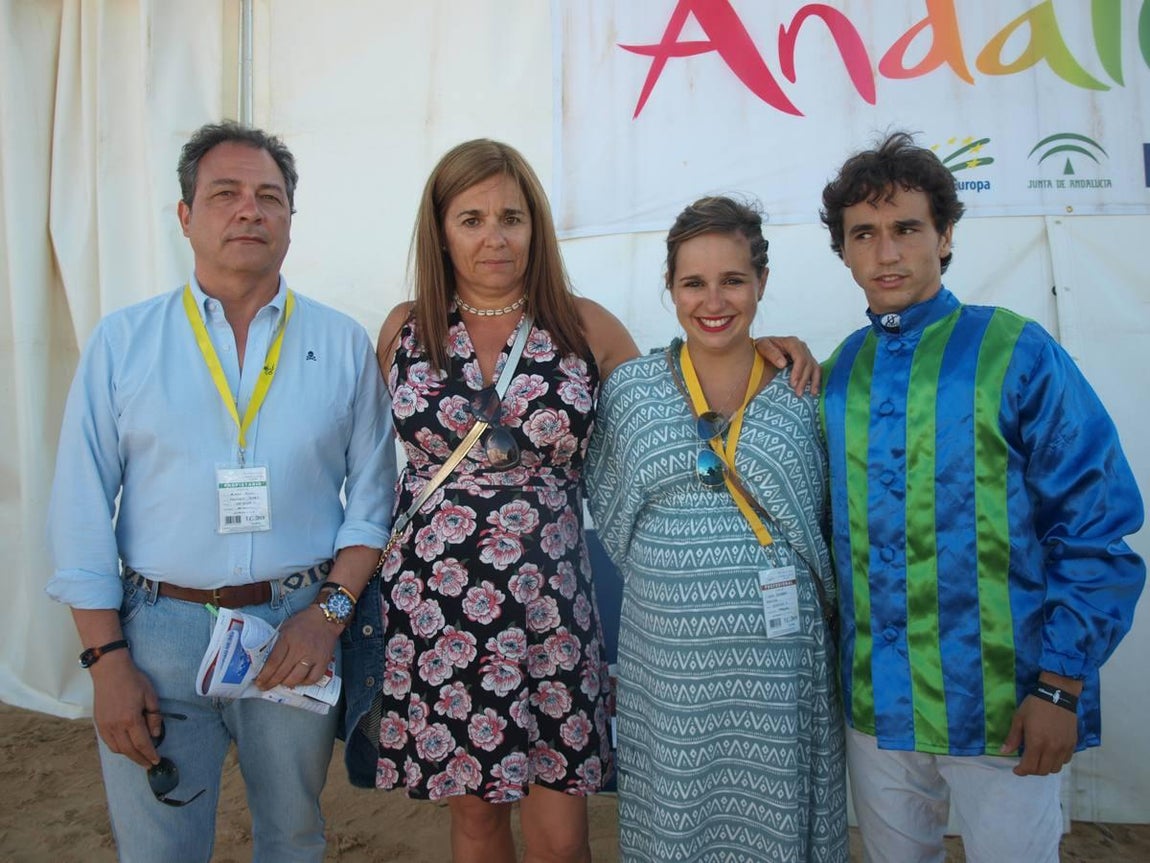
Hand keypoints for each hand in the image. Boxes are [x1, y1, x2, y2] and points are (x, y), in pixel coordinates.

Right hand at [90, 651, 161, 767]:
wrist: (110, 671)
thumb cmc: (133, 681)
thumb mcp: (150, 696)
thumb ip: (154, 717)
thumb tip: (155, 734)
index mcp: (131, 719)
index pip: (142, 744)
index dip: (150, 754)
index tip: (156, 760)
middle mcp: (116, 726)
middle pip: (129, 751)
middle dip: (140, 759)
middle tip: (148, 764)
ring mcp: (105, 726)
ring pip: (117, 749)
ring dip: (129, 755)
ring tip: (139, 756)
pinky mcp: (98, 723)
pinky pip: (108, 742)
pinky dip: (118, 748)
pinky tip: (125, 747)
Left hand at [254, 605, 338, 690]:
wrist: (326, 617)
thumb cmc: (304, 622)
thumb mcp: (285, 628)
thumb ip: (277, 644)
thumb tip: (267, 662)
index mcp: (287, 639)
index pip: (273, 662)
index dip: (264, 675)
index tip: (259, 682)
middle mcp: (300, 649)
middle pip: (282, 672)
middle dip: (271, 683)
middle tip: (265, 687)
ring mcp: (313, 656)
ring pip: (296, 678)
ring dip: (287, 684)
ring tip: (282, 683)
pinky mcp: (324, 661)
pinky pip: (313, 679)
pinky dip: (304, 683)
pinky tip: (299, 680)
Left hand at [755, 336, 820, 394]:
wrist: (765, 346)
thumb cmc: (763, 346)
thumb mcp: (762, 346)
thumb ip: (771, 352)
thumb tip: (783, 363)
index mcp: (792, 342)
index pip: (800, 358)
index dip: (798, 371)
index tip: (793, 384)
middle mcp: (802, 347)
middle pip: (808, 364)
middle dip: (804, 379)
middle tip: (798, 393)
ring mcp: (806, 354)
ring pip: (814, 368)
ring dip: (813, 382)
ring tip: (810, 394)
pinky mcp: (807, 361)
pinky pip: (815, 370)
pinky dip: (816, 381)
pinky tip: (814, 391)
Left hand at [1000, 695, 1078, 775]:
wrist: (1058, 694)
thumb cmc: (1035, 705)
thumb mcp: (1019, 719)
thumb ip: (1013, 738)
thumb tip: (1004, 752)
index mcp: (1037, 743)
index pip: (1030, 767)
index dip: (1021, 771)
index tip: (1016, 769)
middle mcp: (1052, 748)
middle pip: (1043, 771)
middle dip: (1032, 770)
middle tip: (1026, 764)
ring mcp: (1064, 747)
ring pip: (1056, 768)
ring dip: (1045, 767)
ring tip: (1038, 759)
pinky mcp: (1073, 743)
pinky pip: (1066, 760)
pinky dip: (1057, 761)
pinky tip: (1051, 753)